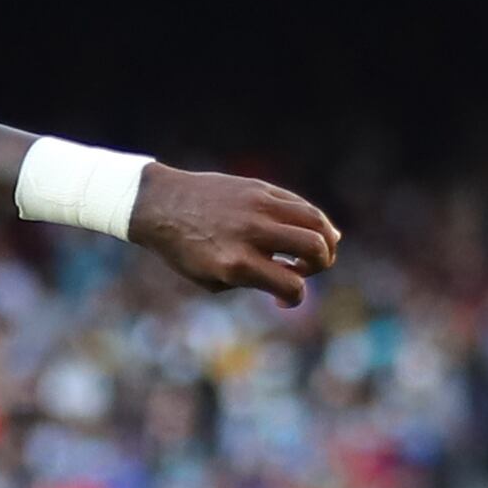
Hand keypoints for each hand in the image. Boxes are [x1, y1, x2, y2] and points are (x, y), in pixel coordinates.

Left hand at [131, 168, 339, 306]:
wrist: (160, 205)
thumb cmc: (183, 250)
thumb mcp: (211, 278)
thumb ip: (254, 280)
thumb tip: (298, 270)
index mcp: (235, 264)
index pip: (291, 286)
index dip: (294, 299)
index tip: (282, 299)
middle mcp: (250, 235)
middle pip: (314, 249)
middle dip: (320, 265)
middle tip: (305, 269)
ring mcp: (257, 208)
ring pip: (316, 221)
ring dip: (327, 240)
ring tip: (317, 251)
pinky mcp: (260, 188)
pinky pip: (300, 204)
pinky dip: (313, 220)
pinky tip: (309, 230)